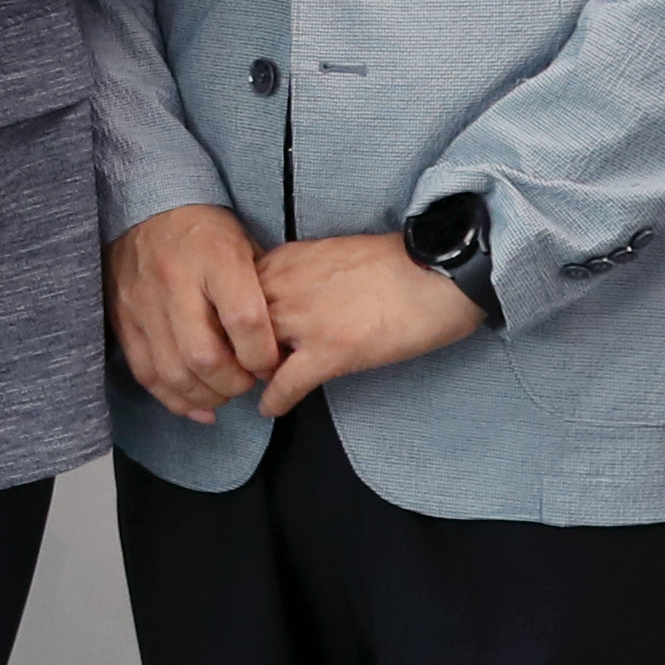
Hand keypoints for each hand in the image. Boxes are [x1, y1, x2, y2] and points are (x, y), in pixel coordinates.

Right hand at [110, 204, 281, 420]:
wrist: (145, 208)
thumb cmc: (205, 231)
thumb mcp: (243, 245)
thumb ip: (259, 293)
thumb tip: (278, 346)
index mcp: (215, 258)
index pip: (244, 320)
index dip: (262, 355)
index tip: (269, 364)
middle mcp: (175, 283)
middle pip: (205, 355)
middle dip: (233, 382)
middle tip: (247, 382)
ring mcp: (144, 304)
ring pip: (174, 372)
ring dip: (205, 395)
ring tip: (223, 393)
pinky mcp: (123, 321)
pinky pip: (146, 373)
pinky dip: (174, 398)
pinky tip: (197, 405)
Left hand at [248, 228, 487, 416]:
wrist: (437, 271)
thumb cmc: (393, 263)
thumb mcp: (330, 254)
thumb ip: (296, 274)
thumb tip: (278, 298)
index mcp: (285, 260)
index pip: (230, 293)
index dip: (227, 318)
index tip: (228, 335)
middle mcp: (285, 287)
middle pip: (231, 325)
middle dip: (229, 349)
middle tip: (230, 369)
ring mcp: (305, 321)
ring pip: (251, 355)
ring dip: (247, 376)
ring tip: (248, 389)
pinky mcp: (330, 351)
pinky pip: (285, 384)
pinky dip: (275, 401)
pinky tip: (271, 409)